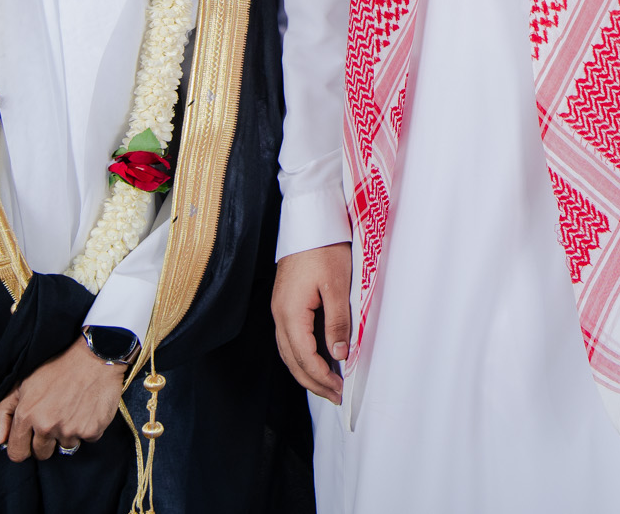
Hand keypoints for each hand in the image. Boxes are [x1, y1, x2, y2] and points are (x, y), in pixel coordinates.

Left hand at [0, 337, 124, 461]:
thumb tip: (0, 440)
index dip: (23, 447)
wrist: (95, 357)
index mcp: (27, 415)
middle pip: (42, 454)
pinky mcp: (91, 431)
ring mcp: (70, 430)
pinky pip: (87, 440)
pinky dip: (88, 428)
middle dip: (46, 442)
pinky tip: (87, 409)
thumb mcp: (24, 383)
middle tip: (55, 419)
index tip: (31, 440)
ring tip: (73, 409)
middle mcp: (46, 426)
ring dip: (68, 433)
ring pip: (66, 446)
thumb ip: (4, 411)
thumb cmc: (58, 368)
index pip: (17, 453)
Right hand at [273, 243, 350, 403]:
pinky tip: (315, 360)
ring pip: (288, 352)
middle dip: (313, 382)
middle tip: (334, 396)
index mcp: (290, 313)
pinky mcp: (284, 303)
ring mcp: (279, 309)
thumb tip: (339, 355)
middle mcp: (280, 315)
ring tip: (326, 385)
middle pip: (292, 360)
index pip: (304, 357)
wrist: (310, 222)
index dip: (321, 377)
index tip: (339, 390)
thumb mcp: (337, 286)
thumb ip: (337, 322)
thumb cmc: (325, 249)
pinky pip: (289, 339)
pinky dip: (302, 356)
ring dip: (306, 372)